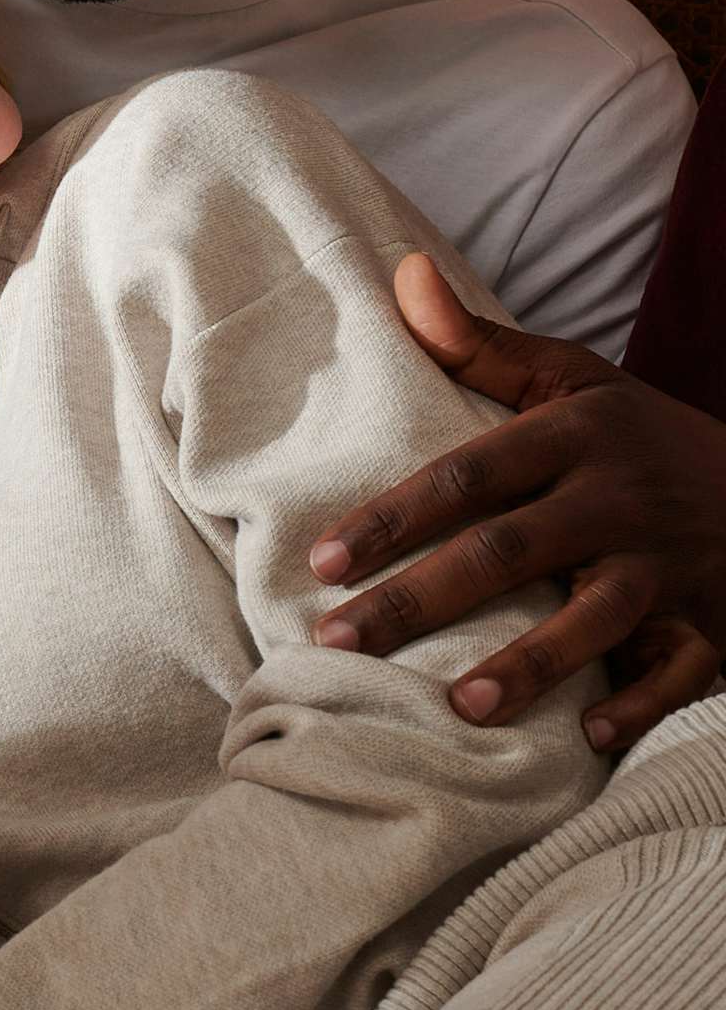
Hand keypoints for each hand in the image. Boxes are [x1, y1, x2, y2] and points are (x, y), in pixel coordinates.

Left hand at [309, 255, 725, 750]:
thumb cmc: (638, 434)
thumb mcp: (572, 377)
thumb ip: (478, 342)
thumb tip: (400, 272)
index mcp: (576, 435)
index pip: (468, 476)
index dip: (394, 517)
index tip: (323, 557)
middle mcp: (619, 499)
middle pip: (508, 551)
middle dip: (419, 598)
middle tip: (338, 640)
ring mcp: (670, 565)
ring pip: (595, 617)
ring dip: (529, 663)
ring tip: (459, 704)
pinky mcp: (715, 623)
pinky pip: (679, 672)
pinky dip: (639, 706)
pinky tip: (586, 736)